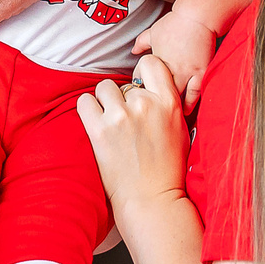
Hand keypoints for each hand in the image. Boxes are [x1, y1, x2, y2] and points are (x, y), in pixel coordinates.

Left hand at [78, 55, 189, 214]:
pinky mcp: (100, 131)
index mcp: (169, 102)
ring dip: (104, 103)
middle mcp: (146, 104)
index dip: (142, 74)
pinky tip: (95, 125)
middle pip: (124, 83)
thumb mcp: (180, 129)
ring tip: (111, 123)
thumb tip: (150, 87)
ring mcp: (121, 116)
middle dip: (123, 99)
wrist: (152, 200)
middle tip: (126, 123)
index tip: (139, 89)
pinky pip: (84, 102)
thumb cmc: (168, 170)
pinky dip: (87, 110)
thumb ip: (167, 104)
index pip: (150, 63)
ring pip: (103, 88)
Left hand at [132, 7, 218, 108]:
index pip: (139, 79)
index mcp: (154, 60)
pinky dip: (190, 105)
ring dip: (169, 109)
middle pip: (155, 94)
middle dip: (150, 105)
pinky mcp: (201, 73)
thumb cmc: (175, 22)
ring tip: (165, 119)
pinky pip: (195, 94)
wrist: (197, 16)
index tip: (137, 98)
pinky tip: (186, 113)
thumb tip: (133, 50)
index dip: (137, 90)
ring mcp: (185, 72)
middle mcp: (168, 69)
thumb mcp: (153, 32)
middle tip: (147, 114)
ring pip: (175, 97)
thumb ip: (142, 43)